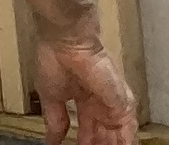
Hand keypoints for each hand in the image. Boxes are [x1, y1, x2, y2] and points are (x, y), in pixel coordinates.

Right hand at [35, 25, 133, 144]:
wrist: (66, 43)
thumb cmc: (53, 60)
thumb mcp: (50, 96)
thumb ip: (55, 119)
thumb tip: (50, 140)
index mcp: (84, 100)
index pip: (87, 128)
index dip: (83, 142)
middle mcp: (101, 104)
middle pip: (103, 135)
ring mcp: (113, 105)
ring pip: (116, 137)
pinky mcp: (123, 105)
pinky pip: (127, 134)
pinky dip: (123, 144)